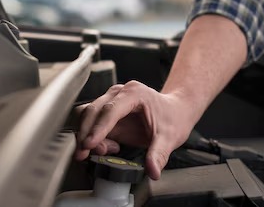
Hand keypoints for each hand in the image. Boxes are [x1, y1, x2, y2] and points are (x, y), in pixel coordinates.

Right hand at [75, 81, 193, 179]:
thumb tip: (152, 170)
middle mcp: (120, 93)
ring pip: (87, 115)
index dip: (97, 129)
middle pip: (93, 111)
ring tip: (106, 150)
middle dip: (87, 134)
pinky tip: (107, 147)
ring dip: (88, 135)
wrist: (176, 111)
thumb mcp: (169, 138)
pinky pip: (90, 122)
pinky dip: (91, 136)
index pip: (110, 110)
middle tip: (89, 155)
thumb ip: (158, 154)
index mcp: (135, 93)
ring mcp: (111, 100)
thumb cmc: (173, 117)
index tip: (89, 145)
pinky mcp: (107, 111)